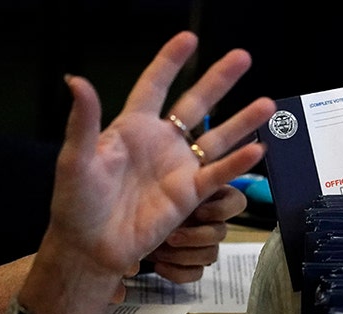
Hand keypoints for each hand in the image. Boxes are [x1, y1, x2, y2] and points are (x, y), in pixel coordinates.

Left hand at [38, 30, 274, 309]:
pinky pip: (218, 174)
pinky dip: (238, 163)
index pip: (154, 86)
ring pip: (217, 138)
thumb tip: (77, 81)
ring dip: (242, 121)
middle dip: (218, 79)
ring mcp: (178, 168)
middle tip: (243, 57)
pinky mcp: (189, 195)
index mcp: (131, 128)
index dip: (170, 61)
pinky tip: (257, 150)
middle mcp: (160, 143)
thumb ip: (83, 120)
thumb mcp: (75, 160)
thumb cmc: (76, 203)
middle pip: (195, 103)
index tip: (189, 38)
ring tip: (267, 104)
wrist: (91, 246)